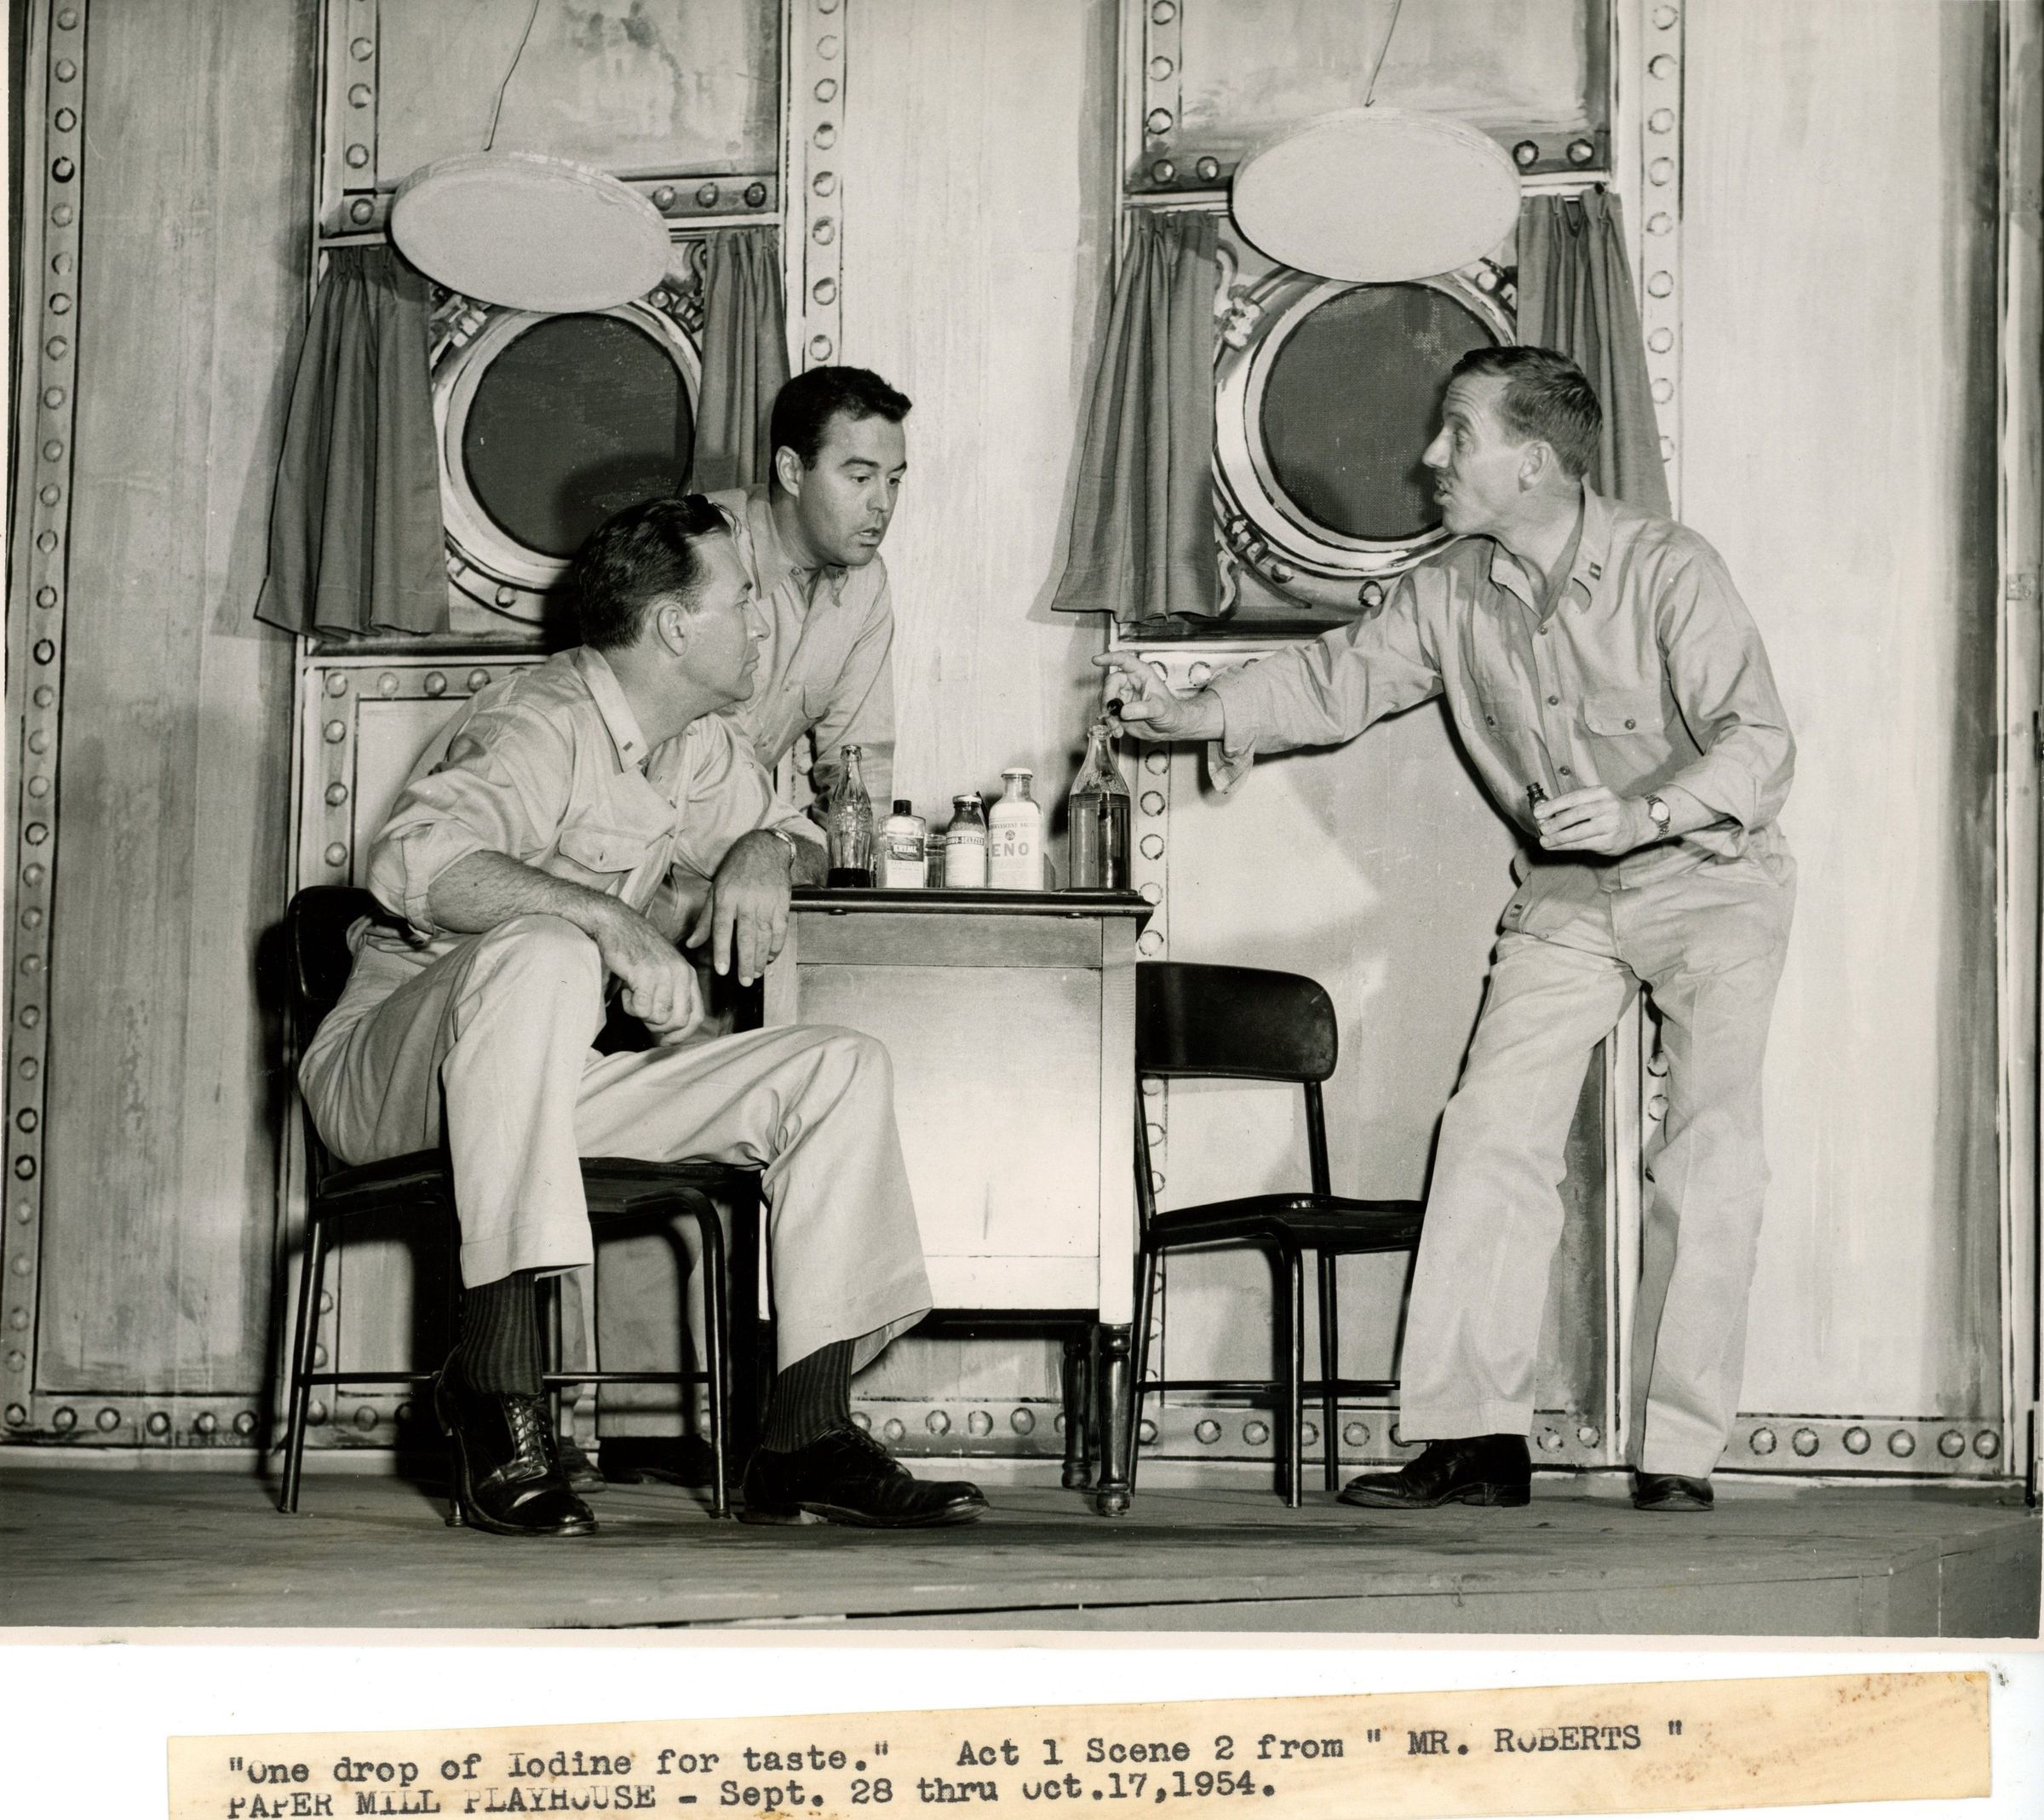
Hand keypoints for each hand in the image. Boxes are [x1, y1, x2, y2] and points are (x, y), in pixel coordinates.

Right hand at [593, 902, 703, 1039]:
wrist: (617, 923)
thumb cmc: (637, 951)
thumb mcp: (663, 972)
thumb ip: (672, 996)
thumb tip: (669, 1034)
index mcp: (688, 974)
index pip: (696, 1016)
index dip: (681, 1035)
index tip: (665, 1041)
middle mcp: (681, 974)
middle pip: (678, 1021)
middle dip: (658, 1026)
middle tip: (643, 1013)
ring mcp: (664, 974)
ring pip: (658, 1017)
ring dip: (641, 1014)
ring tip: (634, 995)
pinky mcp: (644, 974)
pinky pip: (641, 1009)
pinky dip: (630, 1006)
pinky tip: (627, 990)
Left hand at [685, 829, 792, 983]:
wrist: (765, 850)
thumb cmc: (736, 870)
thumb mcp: (716, 890)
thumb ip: (706, 921)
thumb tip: (692, 944)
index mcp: (726, 896)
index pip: (722, 929)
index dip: (722, 951)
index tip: (722, 970)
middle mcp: (746, 900)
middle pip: (746, 936)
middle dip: (745, 962)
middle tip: (744, 981)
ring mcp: (766, 902)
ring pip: (764, 936)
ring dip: (760, 958)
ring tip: (755, 973)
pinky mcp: (782, 903)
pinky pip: (780, 930)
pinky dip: (776, 947)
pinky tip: (769, 957)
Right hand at [1090, 652, 1224, 741]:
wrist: (1170, 727)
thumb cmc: (1170, 711)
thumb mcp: (1160, 708)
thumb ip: (1143, 709)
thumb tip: (1124, 711)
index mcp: (1141, 674)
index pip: (1123, 660)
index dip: (1109, 658)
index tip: (1097, 660)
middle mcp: (1129, 682)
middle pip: (1109, 683)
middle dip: (1107, 699)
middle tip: (1111, 714)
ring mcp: (1123, 696)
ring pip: (1105, 700)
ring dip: (1107, 715)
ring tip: (1116, 727)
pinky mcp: (1119, 710)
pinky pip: (1107, 713)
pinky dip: (1110, 723)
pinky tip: (1118, 731)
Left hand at [1535, 787, 1649, 855]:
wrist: (1638, 822)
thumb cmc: (1609, 810)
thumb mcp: (1597, 799)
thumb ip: (1576, 804)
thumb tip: (1546, 813)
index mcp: (1601, 792)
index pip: (1573, 798)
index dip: (1553, 805)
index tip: (1537, 813)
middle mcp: (1607, 807)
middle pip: (1576, 814)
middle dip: (1555, 822)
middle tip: (1541, 828)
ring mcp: (1610, 825)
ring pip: (1578, 832)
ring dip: (1558, 838)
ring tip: (1544, 841)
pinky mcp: (1610, 841)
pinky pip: (1583, 844)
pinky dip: (1566, 846)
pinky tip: (1555, 847)